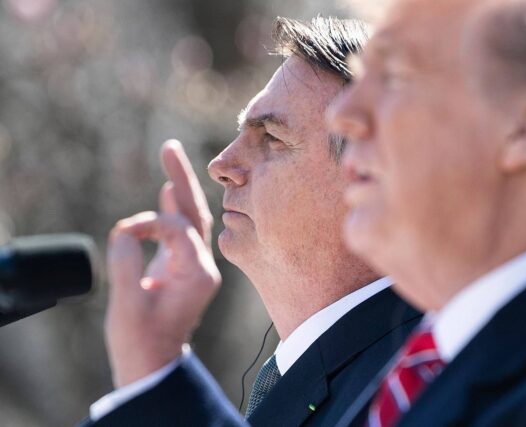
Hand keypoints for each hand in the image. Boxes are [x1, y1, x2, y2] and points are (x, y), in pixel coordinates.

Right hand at [105, 140, 220, 387]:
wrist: (152, 362)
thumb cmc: (140, 340)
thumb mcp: (128, 305)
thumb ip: (127, 264)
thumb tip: (126, 229)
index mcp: (199, 274)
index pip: (179, 229)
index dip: (149, 224)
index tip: (123, 235)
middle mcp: (203, 266)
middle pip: (197, 213)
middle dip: (183, 179)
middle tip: (170, 147)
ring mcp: (194, 264)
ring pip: (191, 218)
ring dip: (180, 188)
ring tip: (170, 154)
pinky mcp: (181, 266)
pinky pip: (182, 231)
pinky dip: (173, 209)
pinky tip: (168, 189)